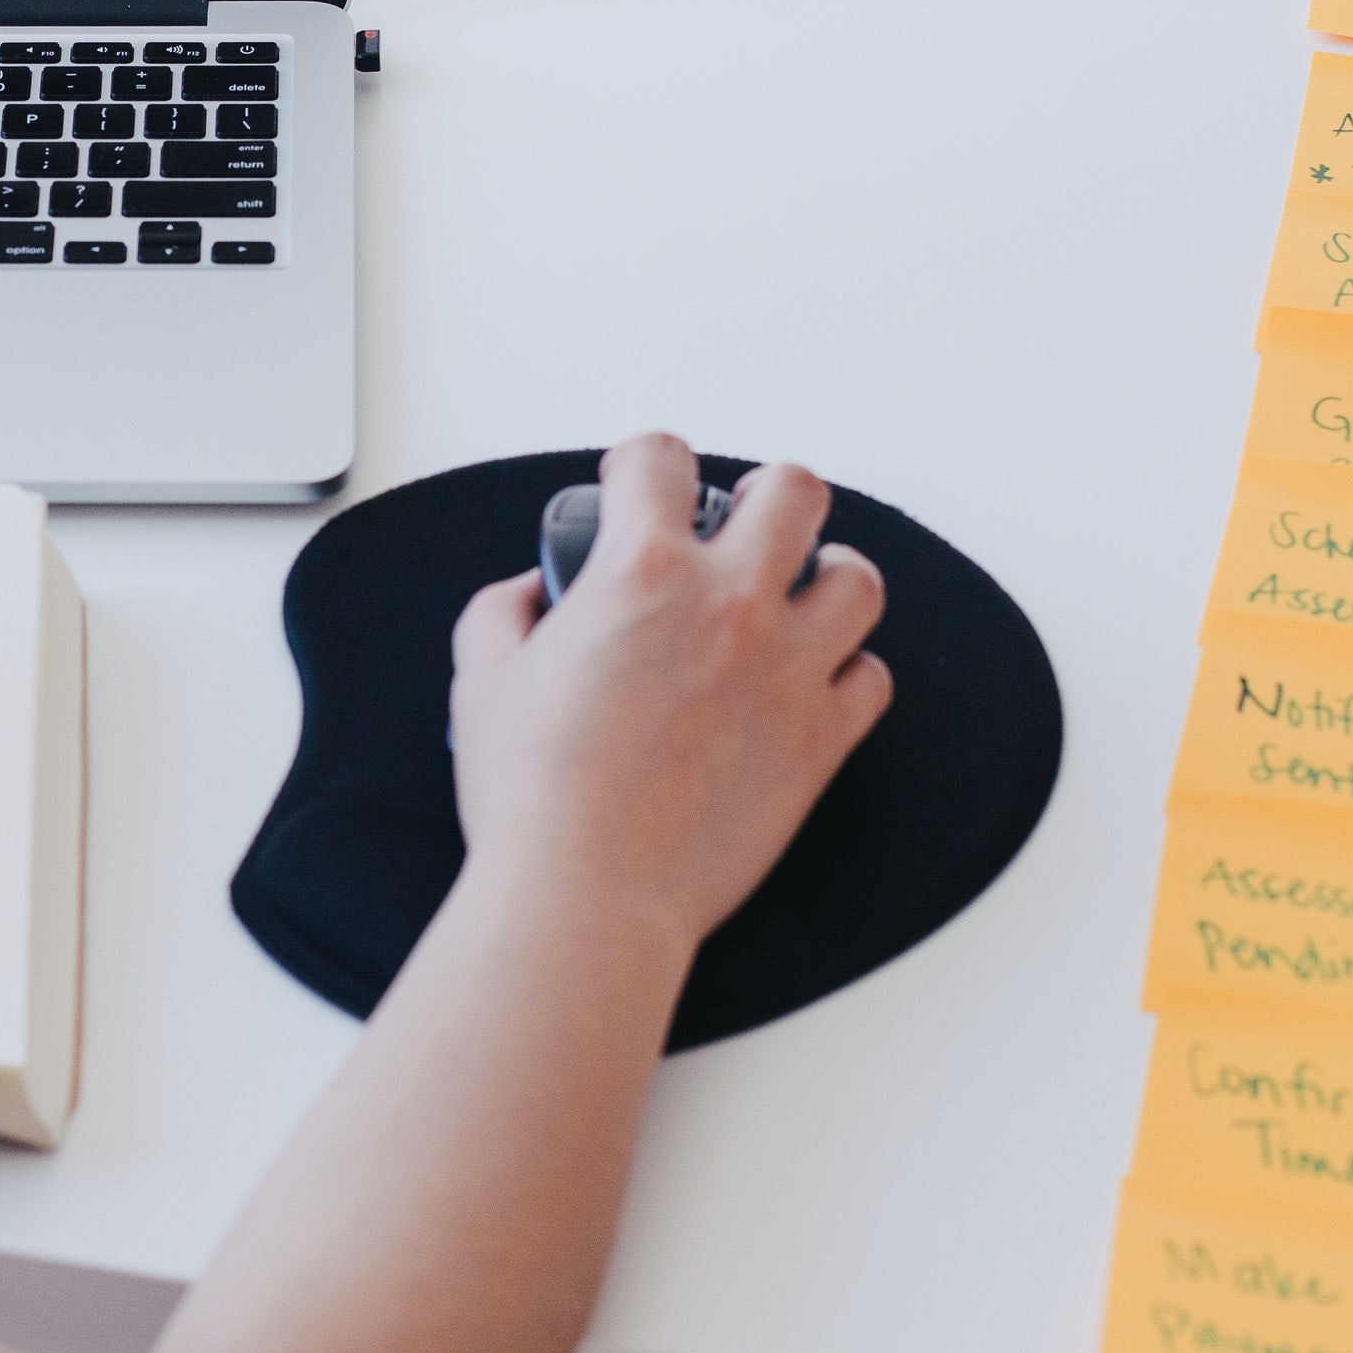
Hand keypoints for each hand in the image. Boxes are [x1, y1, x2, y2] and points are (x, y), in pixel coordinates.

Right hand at [444, 433, 891, 956]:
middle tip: (743, 521)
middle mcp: (728, 605)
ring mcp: (786, 671)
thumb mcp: (482, 677)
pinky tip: (811, 683)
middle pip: (795, 492)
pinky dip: (846, 673)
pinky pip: (870, 679)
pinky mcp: (821, 740)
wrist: (588, 893)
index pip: (660, 460)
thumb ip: (505, 611)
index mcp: (640, 574)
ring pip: (857, 579)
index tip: (637, 482)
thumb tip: (532, 593)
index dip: (642, 461)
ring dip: (827, 576)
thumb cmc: (534, 797)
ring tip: (798, 596)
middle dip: (766, 495)